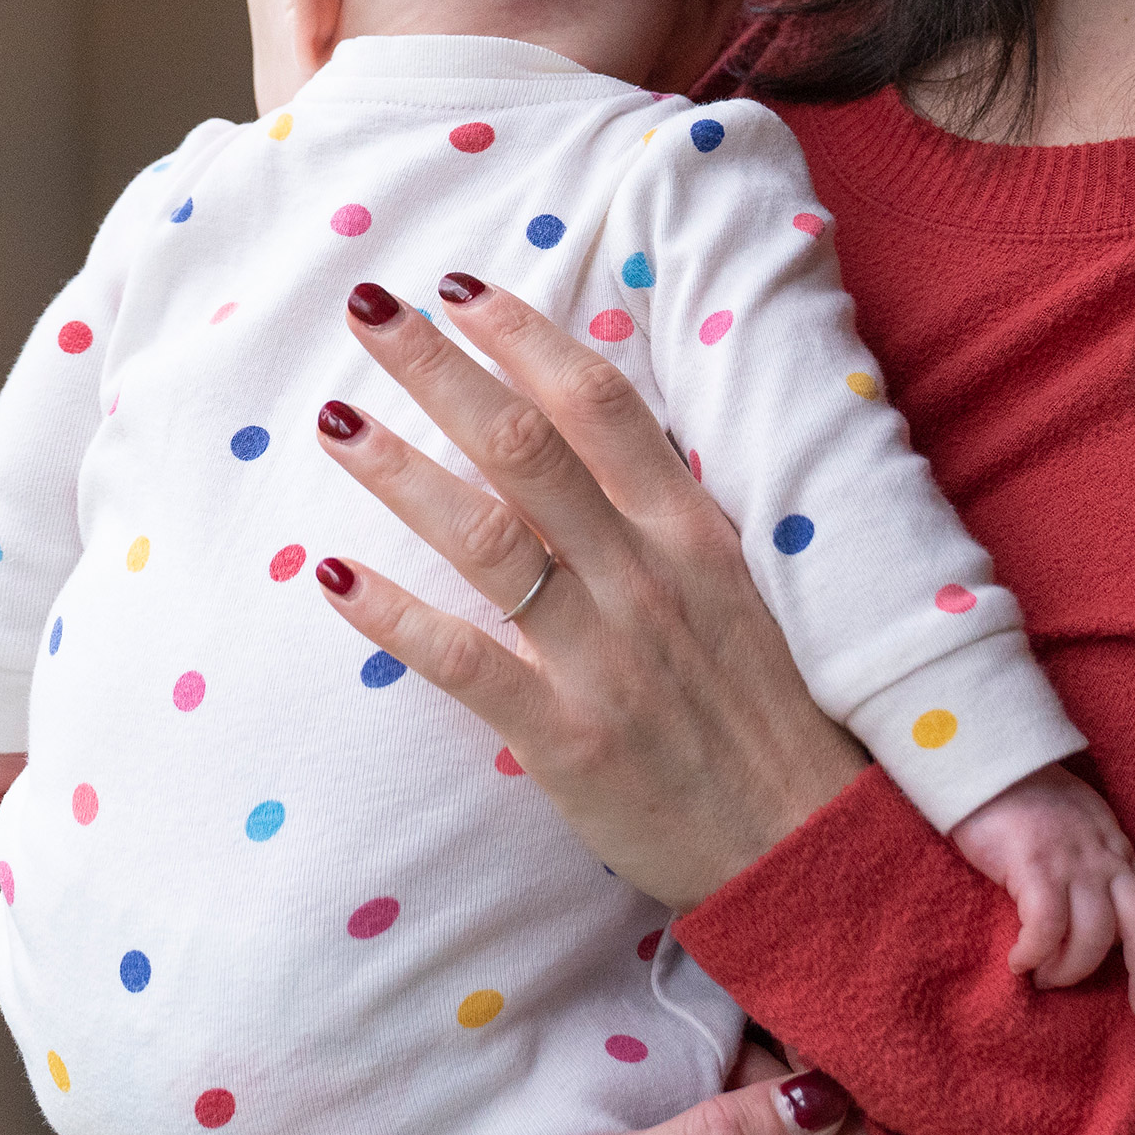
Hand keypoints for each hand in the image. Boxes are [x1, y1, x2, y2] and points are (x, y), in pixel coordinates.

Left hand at [306, 274, 868, 909]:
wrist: (803, 848)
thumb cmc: (758, 709)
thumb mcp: (732, 583)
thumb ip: (656, 508)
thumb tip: (574, 425)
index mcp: (691, 530)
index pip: (599, 403)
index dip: (523, 336)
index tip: (456, 286)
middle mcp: (646, 576)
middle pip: (525, 446)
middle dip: (440, 369)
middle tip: (367, 307)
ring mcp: (605, 656)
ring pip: (486, 538)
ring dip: (401, 472)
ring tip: (332, 419)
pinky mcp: (568, 738)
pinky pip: (465, 662)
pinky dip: (394, 618)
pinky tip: (330, 578)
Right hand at [947, 765, 1134, 1023]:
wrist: (984, 760)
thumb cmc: (1022, 798)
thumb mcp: (1078, 827)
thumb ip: (1092, 863)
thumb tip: (1093, 917)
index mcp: (1116, 849)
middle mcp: (1105, 856)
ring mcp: (1072, 860)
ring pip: (1092, 936)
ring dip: (1070, 971)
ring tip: (1046, 979)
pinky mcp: (1035, 864)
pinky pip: (1046, 926)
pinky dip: (1035, 953)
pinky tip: (1018, 963)